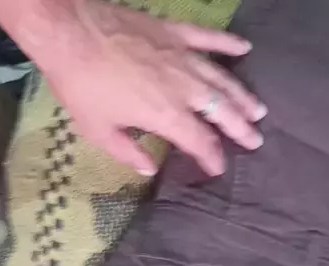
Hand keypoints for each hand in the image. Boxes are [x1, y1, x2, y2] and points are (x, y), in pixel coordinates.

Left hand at [12, 0, 265, 175]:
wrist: (70, 32)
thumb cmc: (82, 85)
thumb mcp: (98, 130)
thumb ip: (127, 153)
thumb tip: (149, 170)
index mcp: (166, 115)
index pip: (200, 141)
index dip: (213, 157)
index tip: (218, 168)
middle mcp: (184, 88)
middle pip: (221, 111)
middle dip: (240, 128)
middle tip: (255, 140)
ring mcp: (182, 56)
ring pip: (222, 79)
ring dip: (242, 96)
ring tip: (258, 109)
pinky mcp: (174, 32)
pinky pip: (209, 38)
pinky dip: (228, 43)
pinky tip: (245, 48)